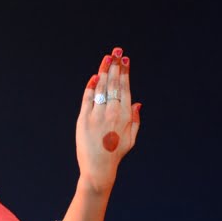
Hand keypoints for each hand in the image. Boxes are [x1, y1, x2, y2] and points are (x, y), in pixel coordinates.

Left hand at [75, 47, 141, 192]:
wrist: (98, 168)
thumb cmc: (115, 154)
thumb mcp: (131, 139)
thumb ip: (136, 120)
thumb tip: (137, 102)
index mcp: (126, 116)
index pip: (125, 88)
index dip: (125, 72)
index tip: (124, 60)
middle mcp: (112, 113)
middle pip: (114, 84)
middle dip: (115, 66)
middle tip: (116, 52)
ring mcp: (97, 115)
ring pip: (102, 87)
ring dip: (104, 70)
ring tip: (107, 58)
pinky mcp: (83, 119)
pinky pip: (87, 98)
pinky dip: (91, 86)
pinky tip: (95, 76)